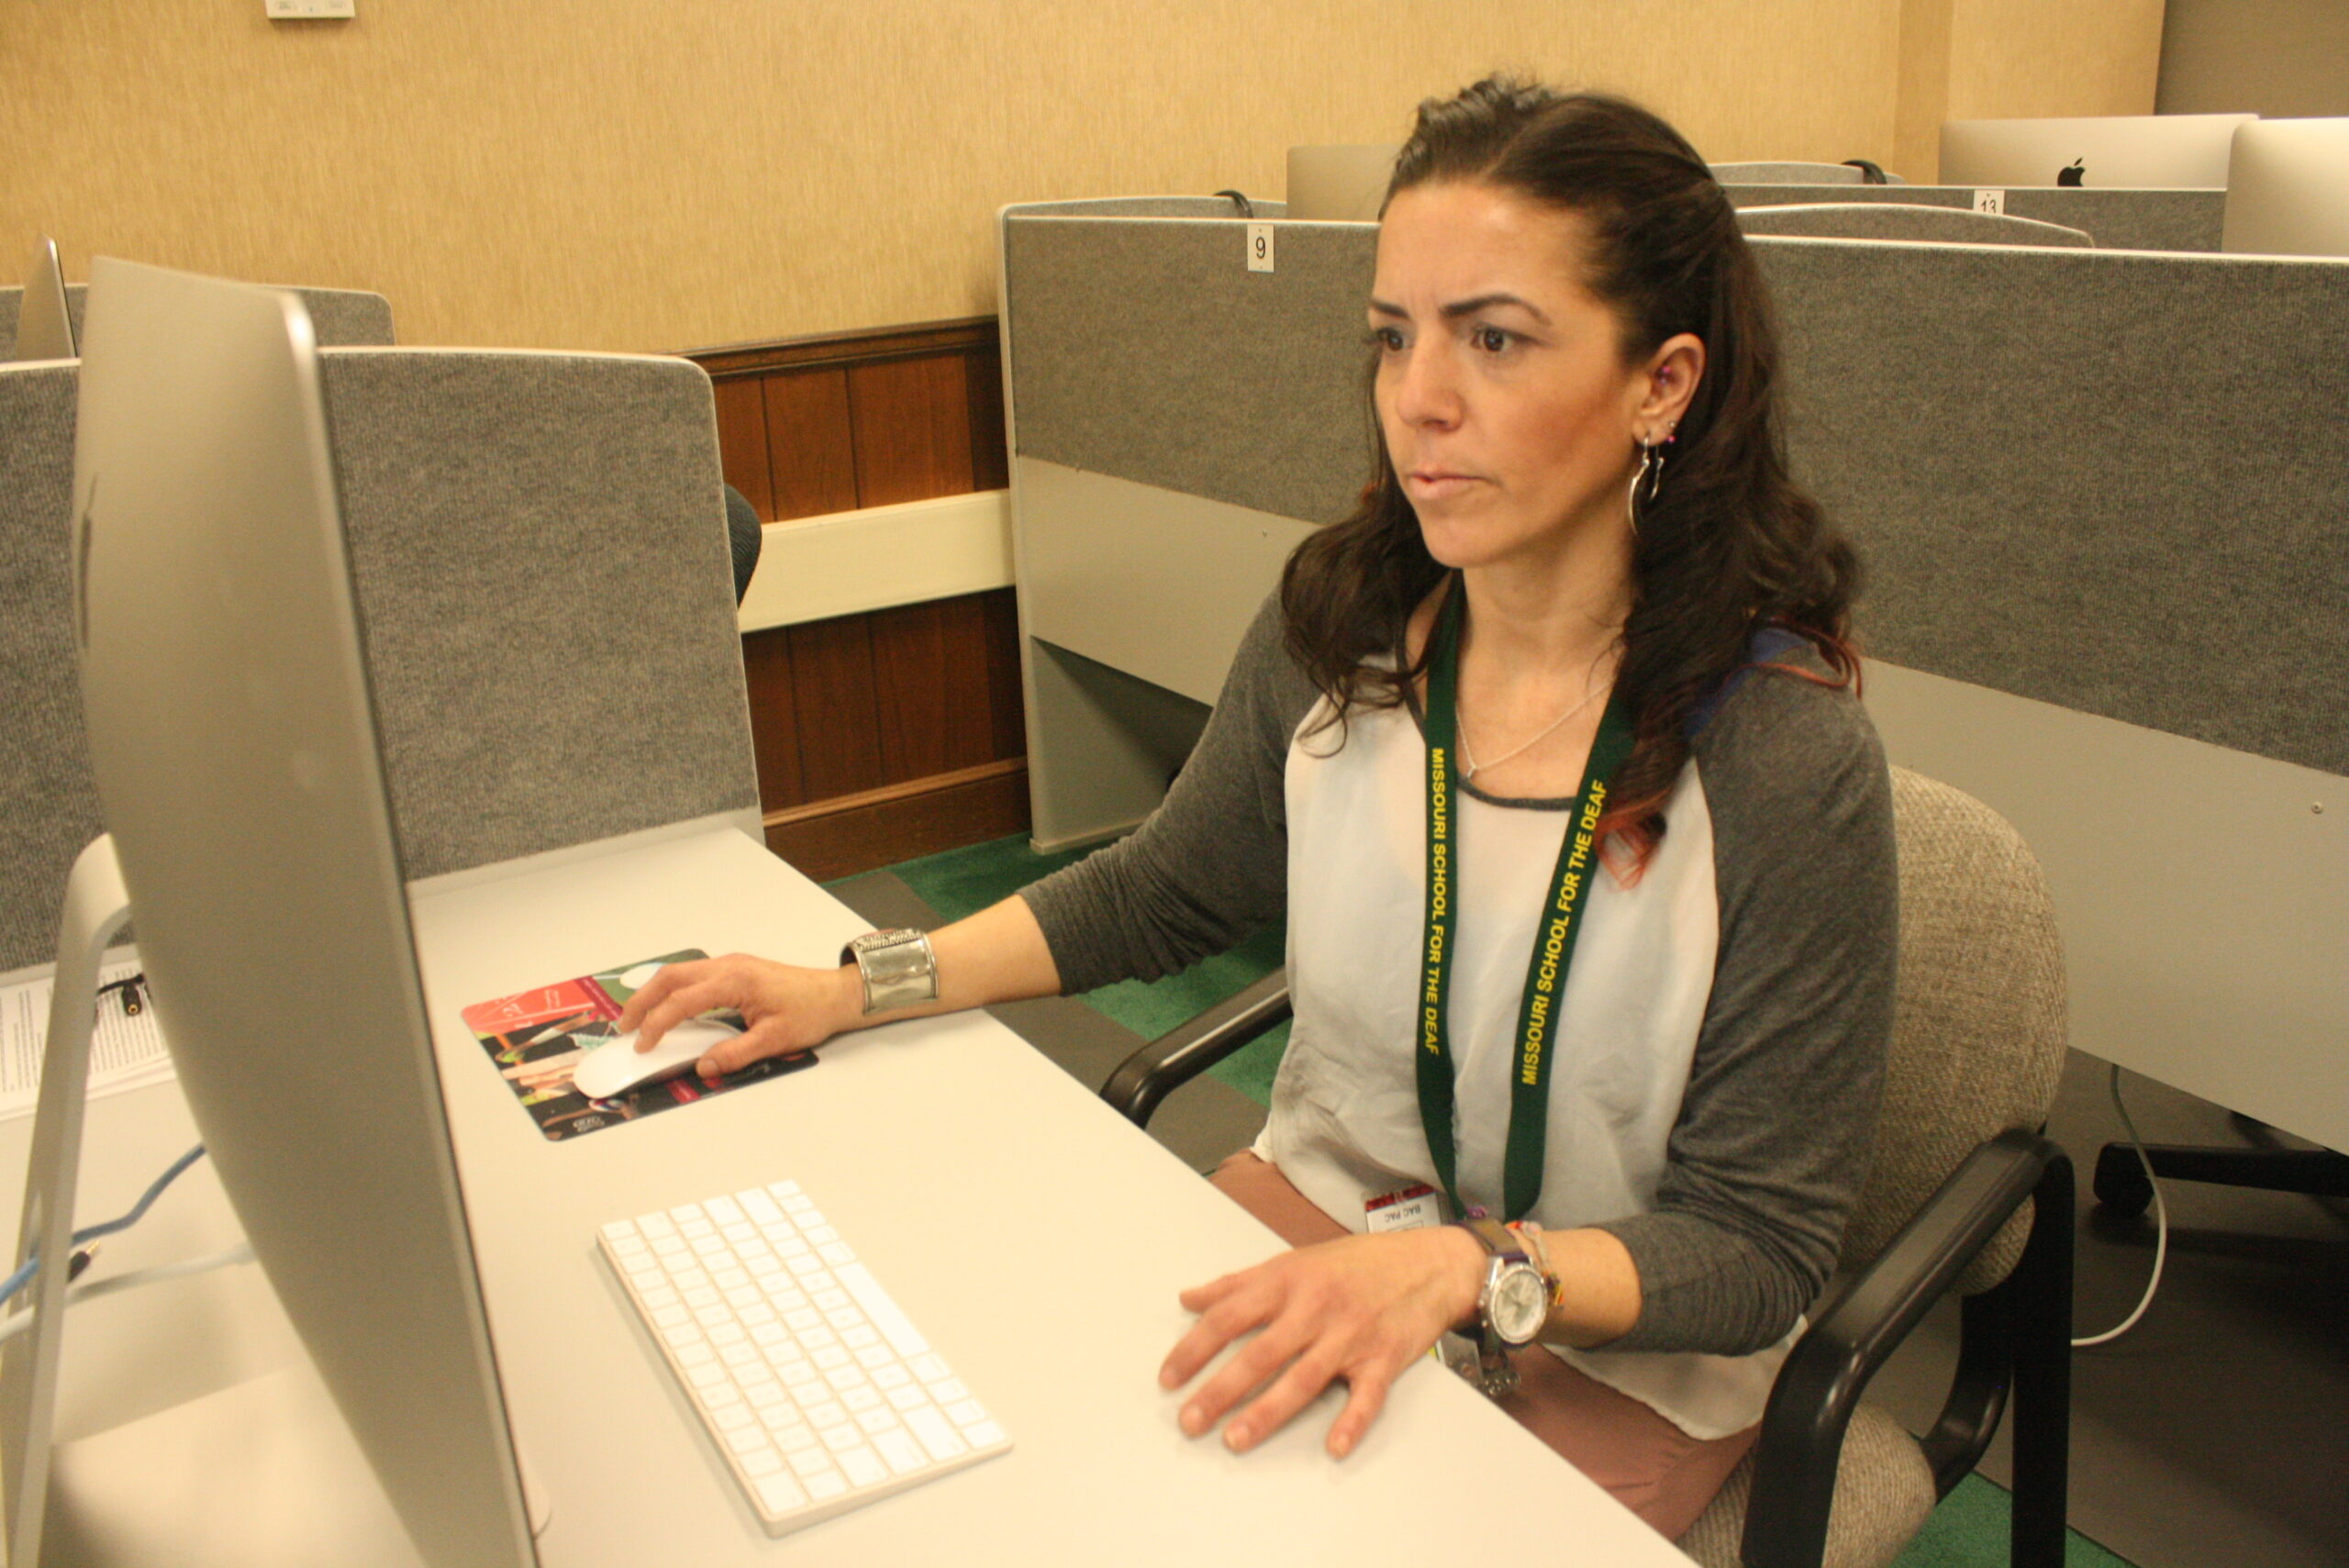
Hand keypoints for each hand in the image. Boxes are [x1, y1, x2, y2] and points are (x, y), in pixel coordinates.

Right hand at [613, 953, 860, 1078]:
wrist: (835, 994)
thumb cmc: (810, 1013)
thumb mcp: (774, 1040)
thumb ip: (736, 1054)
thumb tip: (702, 1067)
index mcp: (734, 981)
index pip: (682, 1001)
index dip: (658, 1024)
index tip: (643, 1045)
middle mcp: (728, 966)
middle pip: (671, 976)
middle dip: (643, 1000)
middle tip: (625, 1028)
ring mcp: (731, 964)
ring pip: (680, 972)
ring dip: (655, 992)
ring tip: (639, 1018)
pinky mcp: (736, 970)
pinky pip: (694, 975)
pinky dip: (673, 989)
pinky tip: (669, 1007)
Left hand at [1158, 1226, 1485, 1458]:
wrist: (1429, 1263)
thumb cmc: (1358, 1264)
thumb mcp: (1295, 1260)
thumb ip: (1239, 1283)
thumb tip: (1189, 1297)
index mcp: (1289, 1281)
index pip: (1230, 1315)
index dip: (1195, 1347)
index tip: (1168, 1378)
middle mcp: (1316, 1308)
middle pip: (1260, 1353)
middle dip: (1220, 1389)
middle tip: (1189, 1421)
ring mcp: (1351, 1335)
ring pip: (1303, 1378)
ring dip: (1267, 1411)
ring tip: (1235, 1439)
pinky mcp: (1385, 1358)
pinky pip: (1367, 1395)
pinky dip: (1352, 1421)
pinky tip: (1333, 1447)